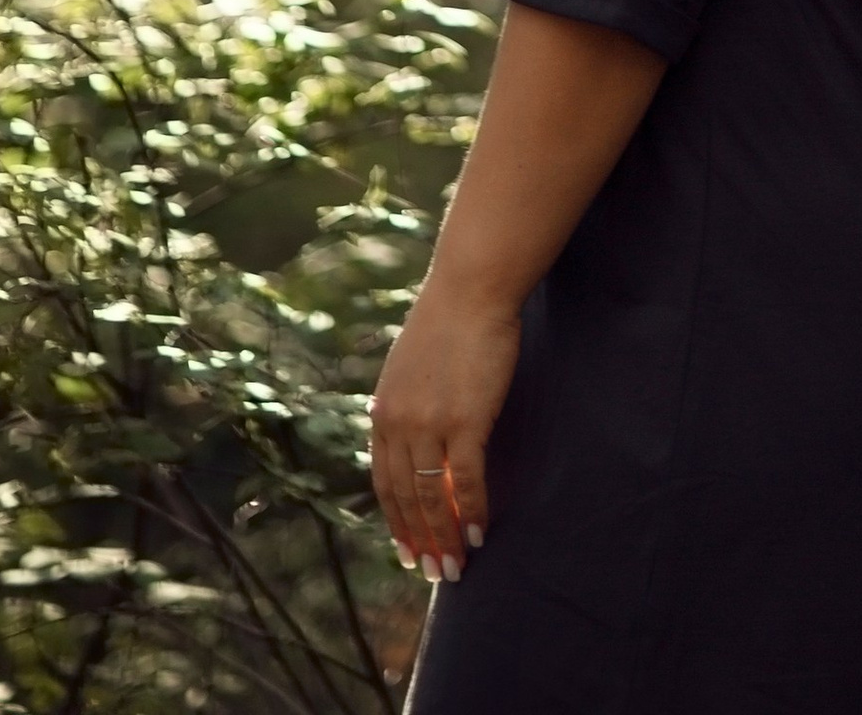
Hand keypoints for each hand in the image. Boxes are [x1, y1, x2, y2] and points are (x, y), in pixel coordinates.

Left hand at [371, 274, 518, 583]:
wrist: (472, 288)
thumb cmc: (450, 321)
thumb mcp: (411, 368)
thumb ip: (406, 406)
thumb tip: (411, 439)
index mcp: (383, 412)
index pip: (384, 482)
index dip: (396, 521)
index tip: (408, 551)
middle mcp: (398, 424)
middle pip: (404, 498)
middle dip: (420, 540)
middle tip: (435, 573)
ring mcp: (430, 424)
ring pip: (432, 497)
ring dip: (445, 537)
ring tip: (456, 567)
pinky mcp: (465, 420)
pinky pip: (465, 480)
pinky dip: (470, 511)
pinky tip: (478, 534)